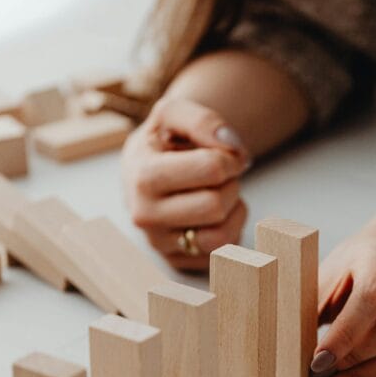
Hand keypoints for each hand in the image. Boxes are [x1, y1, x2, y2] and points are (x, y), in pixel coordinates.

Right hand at [121, 97, 250, 270]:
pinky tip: (215, 215)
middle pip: (216, 205)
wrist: (146, 169)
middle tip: (221, 176)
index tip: (224, 155)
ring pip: (221, 236)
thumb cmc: (164, 141)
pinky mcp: (177, 262)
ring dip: (233, 210)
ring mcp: (159, 244)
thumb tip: (232, 147)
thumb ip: (203, 120)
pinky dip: (229, 230)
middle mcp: (145, 216)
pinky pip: (222, 253)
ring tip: (219, 194)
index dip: (230, 158)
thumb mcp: (174, 115)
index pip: (212, 169)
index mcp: (142, 176)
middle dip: (230, 185)